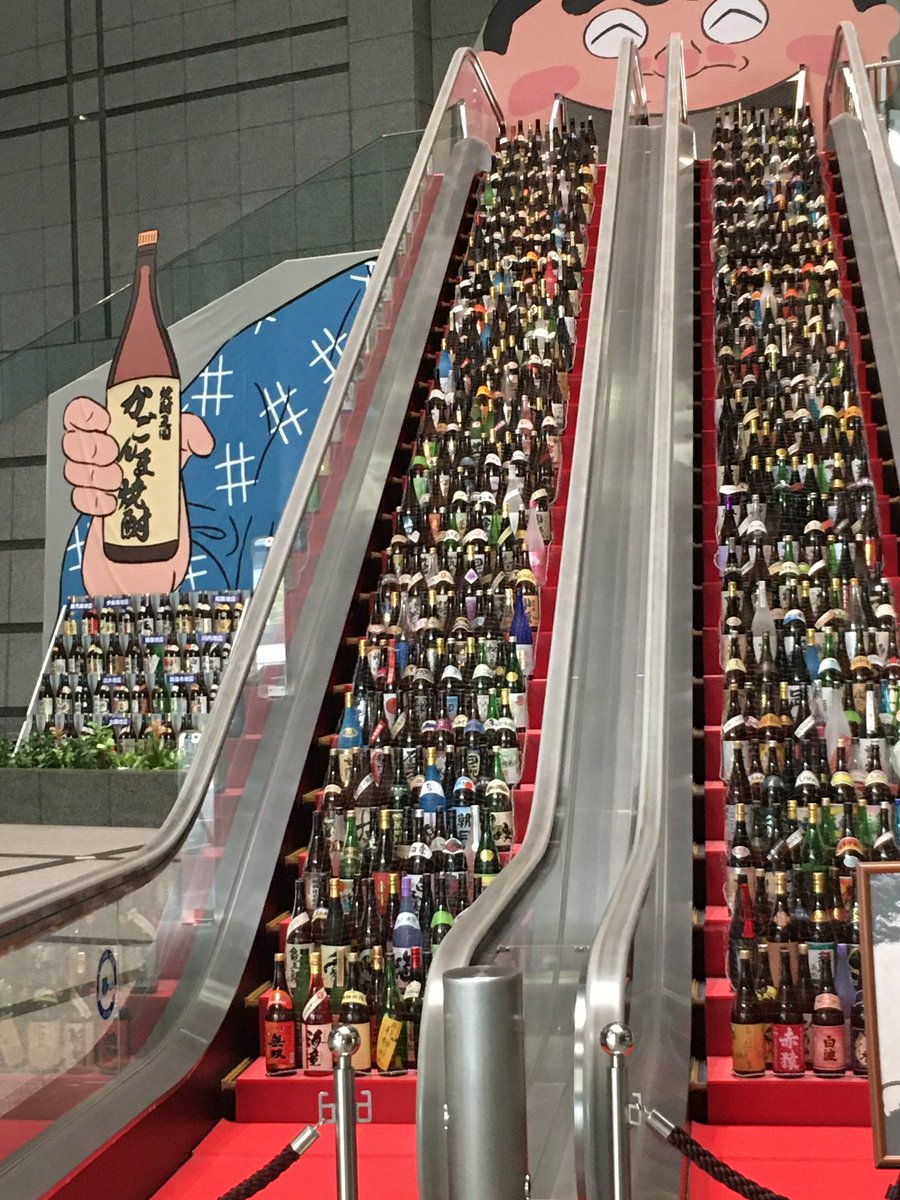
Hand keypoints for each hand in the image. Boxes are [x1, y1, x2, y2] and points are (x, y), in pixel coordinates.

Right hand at [63, 395, 213, 595]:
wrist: (158, 545)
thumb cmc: (166, 496)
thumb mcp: (181, 457)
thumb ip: (193, 436)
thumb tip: (203, 442)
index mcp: (115, 435)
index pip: (83, 413)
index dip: (87, 414)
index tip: (107, 423)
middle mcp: (99, 458)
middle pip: (74, 439)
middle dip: (94, 447)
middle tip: (116, 457)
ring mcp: (93, 484)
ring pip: (74, 468)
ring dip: (95, 475)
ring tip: (119, 484)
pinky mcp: (91, 510)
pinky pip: (78, 498)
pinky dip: (93, 501)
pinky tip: (112, 505)